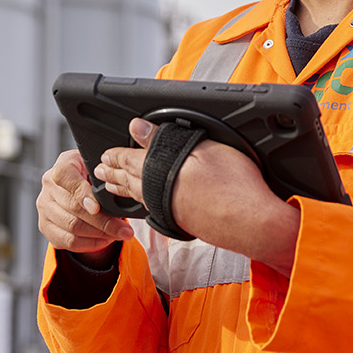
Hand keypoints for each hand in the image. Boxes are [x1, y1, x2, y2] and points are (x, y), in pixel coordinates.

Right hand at [37, 148, 134, 265]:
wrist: (76, 185)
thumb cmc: (90, 175)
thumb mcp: (98, 167)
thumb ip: (104, 175)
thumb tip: (116, 191)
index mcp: (63, 166)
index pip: (66, 178)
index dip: (82, 194)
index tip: (97, 207)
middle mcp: (48, 187)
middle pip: (74, 208)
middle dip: (103, 222)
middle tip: (124, 230)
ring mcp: (44, 208)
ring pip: (72, 228)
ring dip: (99, 235)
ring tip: (117, 234)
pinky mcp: (46, 226)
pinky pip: (68, 241)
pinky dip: (90, 244)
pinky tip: (104, 239)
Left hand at [95, 118, 300, 274]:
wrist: (254, 225)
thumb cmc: (235, 185)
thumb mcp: (202, 148)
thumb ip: (162, 138)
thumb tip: (137, 128)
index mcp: (158, 171)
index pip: (127, 160)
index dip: (114, 155)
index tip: (103, 154)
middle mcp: (158, 195)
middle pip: (128, 181)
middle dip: (112, 174)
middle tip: (99, 171)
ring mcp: (170, 212)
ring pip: (138, 197)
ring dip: (123, 189)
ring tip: (112, 186)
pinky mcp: (183, 223)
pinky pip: (151, 209)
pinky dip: (141, 202)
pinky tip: (144, 203)